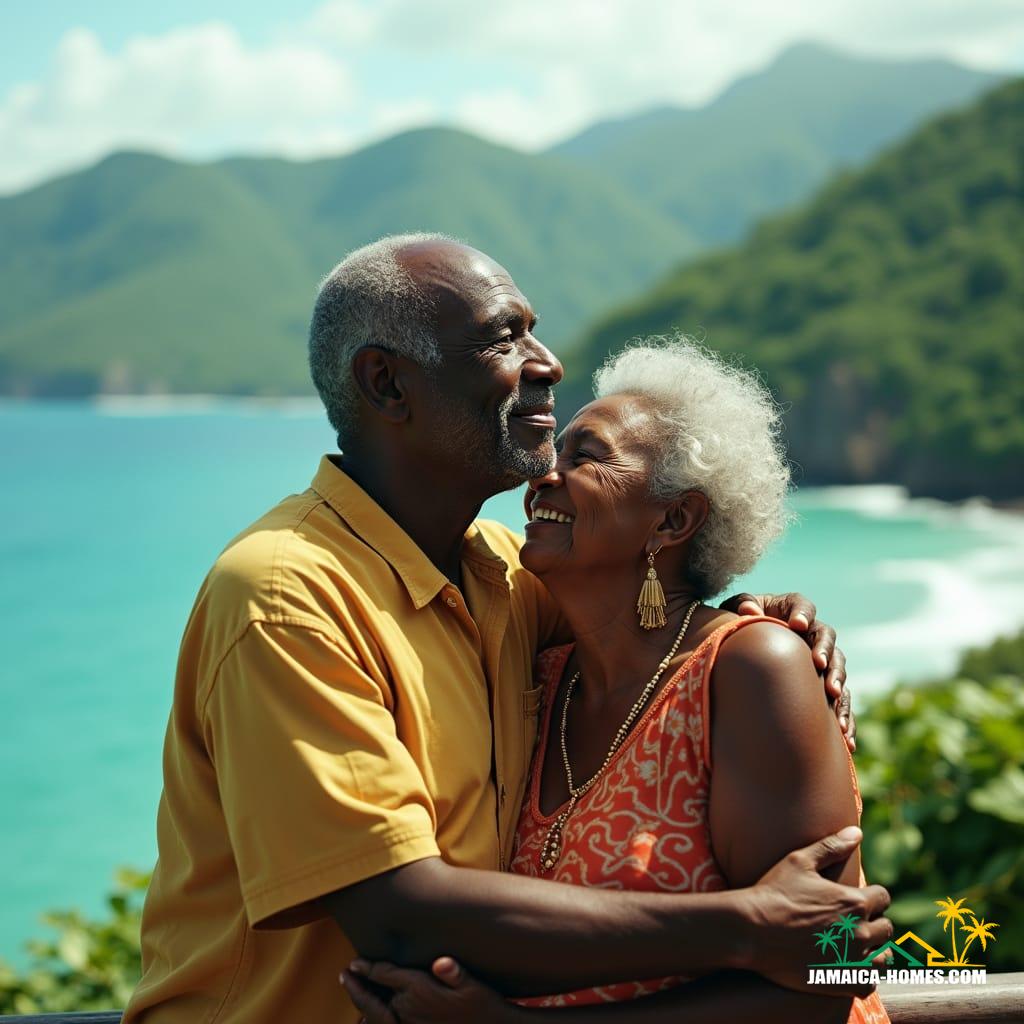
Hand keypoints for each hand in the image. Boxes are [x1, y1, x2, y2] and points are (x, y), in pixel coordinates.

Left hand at [342, 956, 513, 1023]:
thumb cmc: (483, 1006)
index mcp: (419, 991)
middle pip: (375, 997)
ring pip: (377, 1016)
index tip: (355, 963)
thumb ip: (454, 973)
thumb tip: (440, 963)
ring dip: (364, 1004)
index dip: (368, 968)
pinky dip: (374, 1020)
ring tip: (355, 991)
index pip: (385, 976)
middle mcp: (409, 1010)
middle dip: (359, 986)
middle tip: (346, 974)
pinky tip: (370, 1017)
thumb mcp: (473, 984)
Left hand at [720, 591, 854, 750]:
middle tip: (818, 662)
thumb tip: (748, 610)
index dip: (803, 613)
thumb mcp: (734, 611)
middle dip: (824, 649)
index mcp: (790, 609)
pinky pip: (841, 699)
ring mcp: (820, 659)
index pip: (802, 606)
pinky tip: (845, 736)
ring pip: (837, 666)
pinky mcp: (824, 685)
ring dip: (838, 679)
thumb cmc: (738, 625)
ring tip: (833, 694)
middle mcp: (811, 632)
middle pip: (826, 635)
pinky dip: (844, 715)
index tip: (797, 625)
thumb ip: (741, 605)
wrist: (744, 654)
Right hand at [738, 827, 890, 997]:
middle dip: (872, 922)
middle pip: (885, 928)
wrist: (752, 930)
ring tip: (853, 946)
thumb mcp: (799, 861)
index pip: (883, 898)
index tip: (856, 899)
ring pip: (883, 957)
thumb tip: (857, 832)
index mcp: (854, 901)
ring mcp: (853, 960)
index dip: (871, 896)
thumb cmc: (774, 892)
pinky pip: (869, 984)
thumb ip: (831, 847)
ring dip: (873, 950)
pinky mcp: (843, 982)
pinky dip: (864, 976)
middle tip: (850, 922)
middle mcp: (860, 932)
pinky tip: (849, 967)